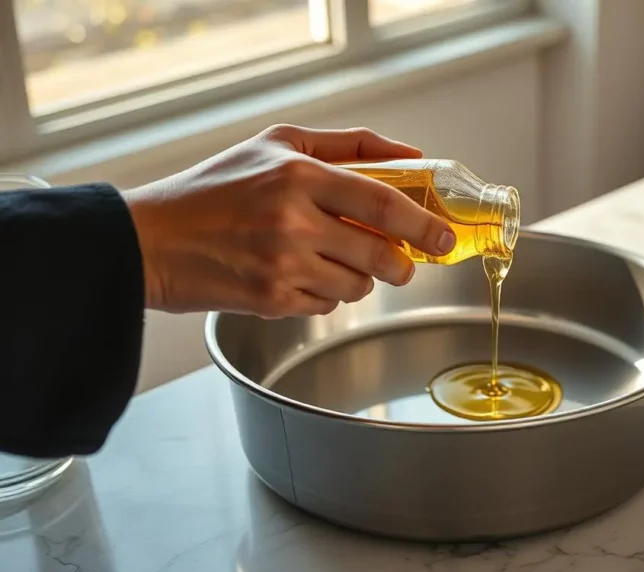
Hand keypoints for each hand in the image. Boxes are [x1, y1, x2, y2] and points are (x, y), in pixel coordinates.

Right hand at [123, 124, 455, 317]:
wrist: (150, 239)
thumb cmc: (215, 188)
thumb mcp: (276, 144)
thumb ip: (347, 145)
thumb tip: (408, 155)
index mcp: (297, 176)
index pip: (382, 203)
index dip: (423, 224)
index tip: (444, 237)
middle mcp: (293, 222)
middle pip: (381, 255)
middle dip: (402, 265)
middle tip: (402, 262)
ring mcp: (282, 265)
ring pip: (358, 286)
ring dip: (359, 279)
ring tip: (333, 260)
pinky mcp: (270, 300)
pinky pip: (326, 305)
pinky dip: (325, 295)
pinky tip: (301, 276)